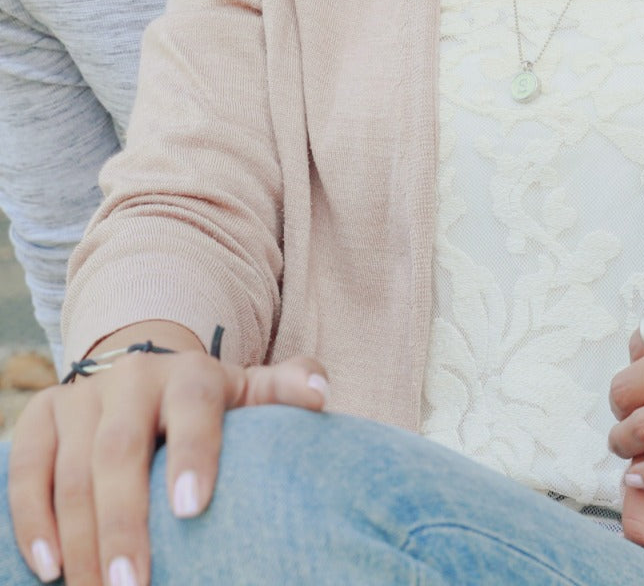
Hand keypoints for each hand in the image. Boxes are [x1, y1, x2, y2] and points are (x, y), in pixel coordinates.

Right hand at [8, 339, 327, 585]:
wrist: (144, 370)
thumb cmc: (208, 400)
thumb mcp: (248, 391)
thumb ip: (284, 391)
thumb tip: (321, 395)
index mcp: (191, 372)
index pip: (195, 408)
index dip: (194, 453)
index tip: (193, 508)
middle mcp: (133, 378)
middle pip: (120, 450)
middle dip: (123, 521)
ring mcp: (82, 396)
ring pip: (71, 469)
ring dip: (78, 537)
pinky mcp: (41, 415)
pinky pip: (26, 467)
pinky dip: (32, 518)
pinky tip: (47, 567)